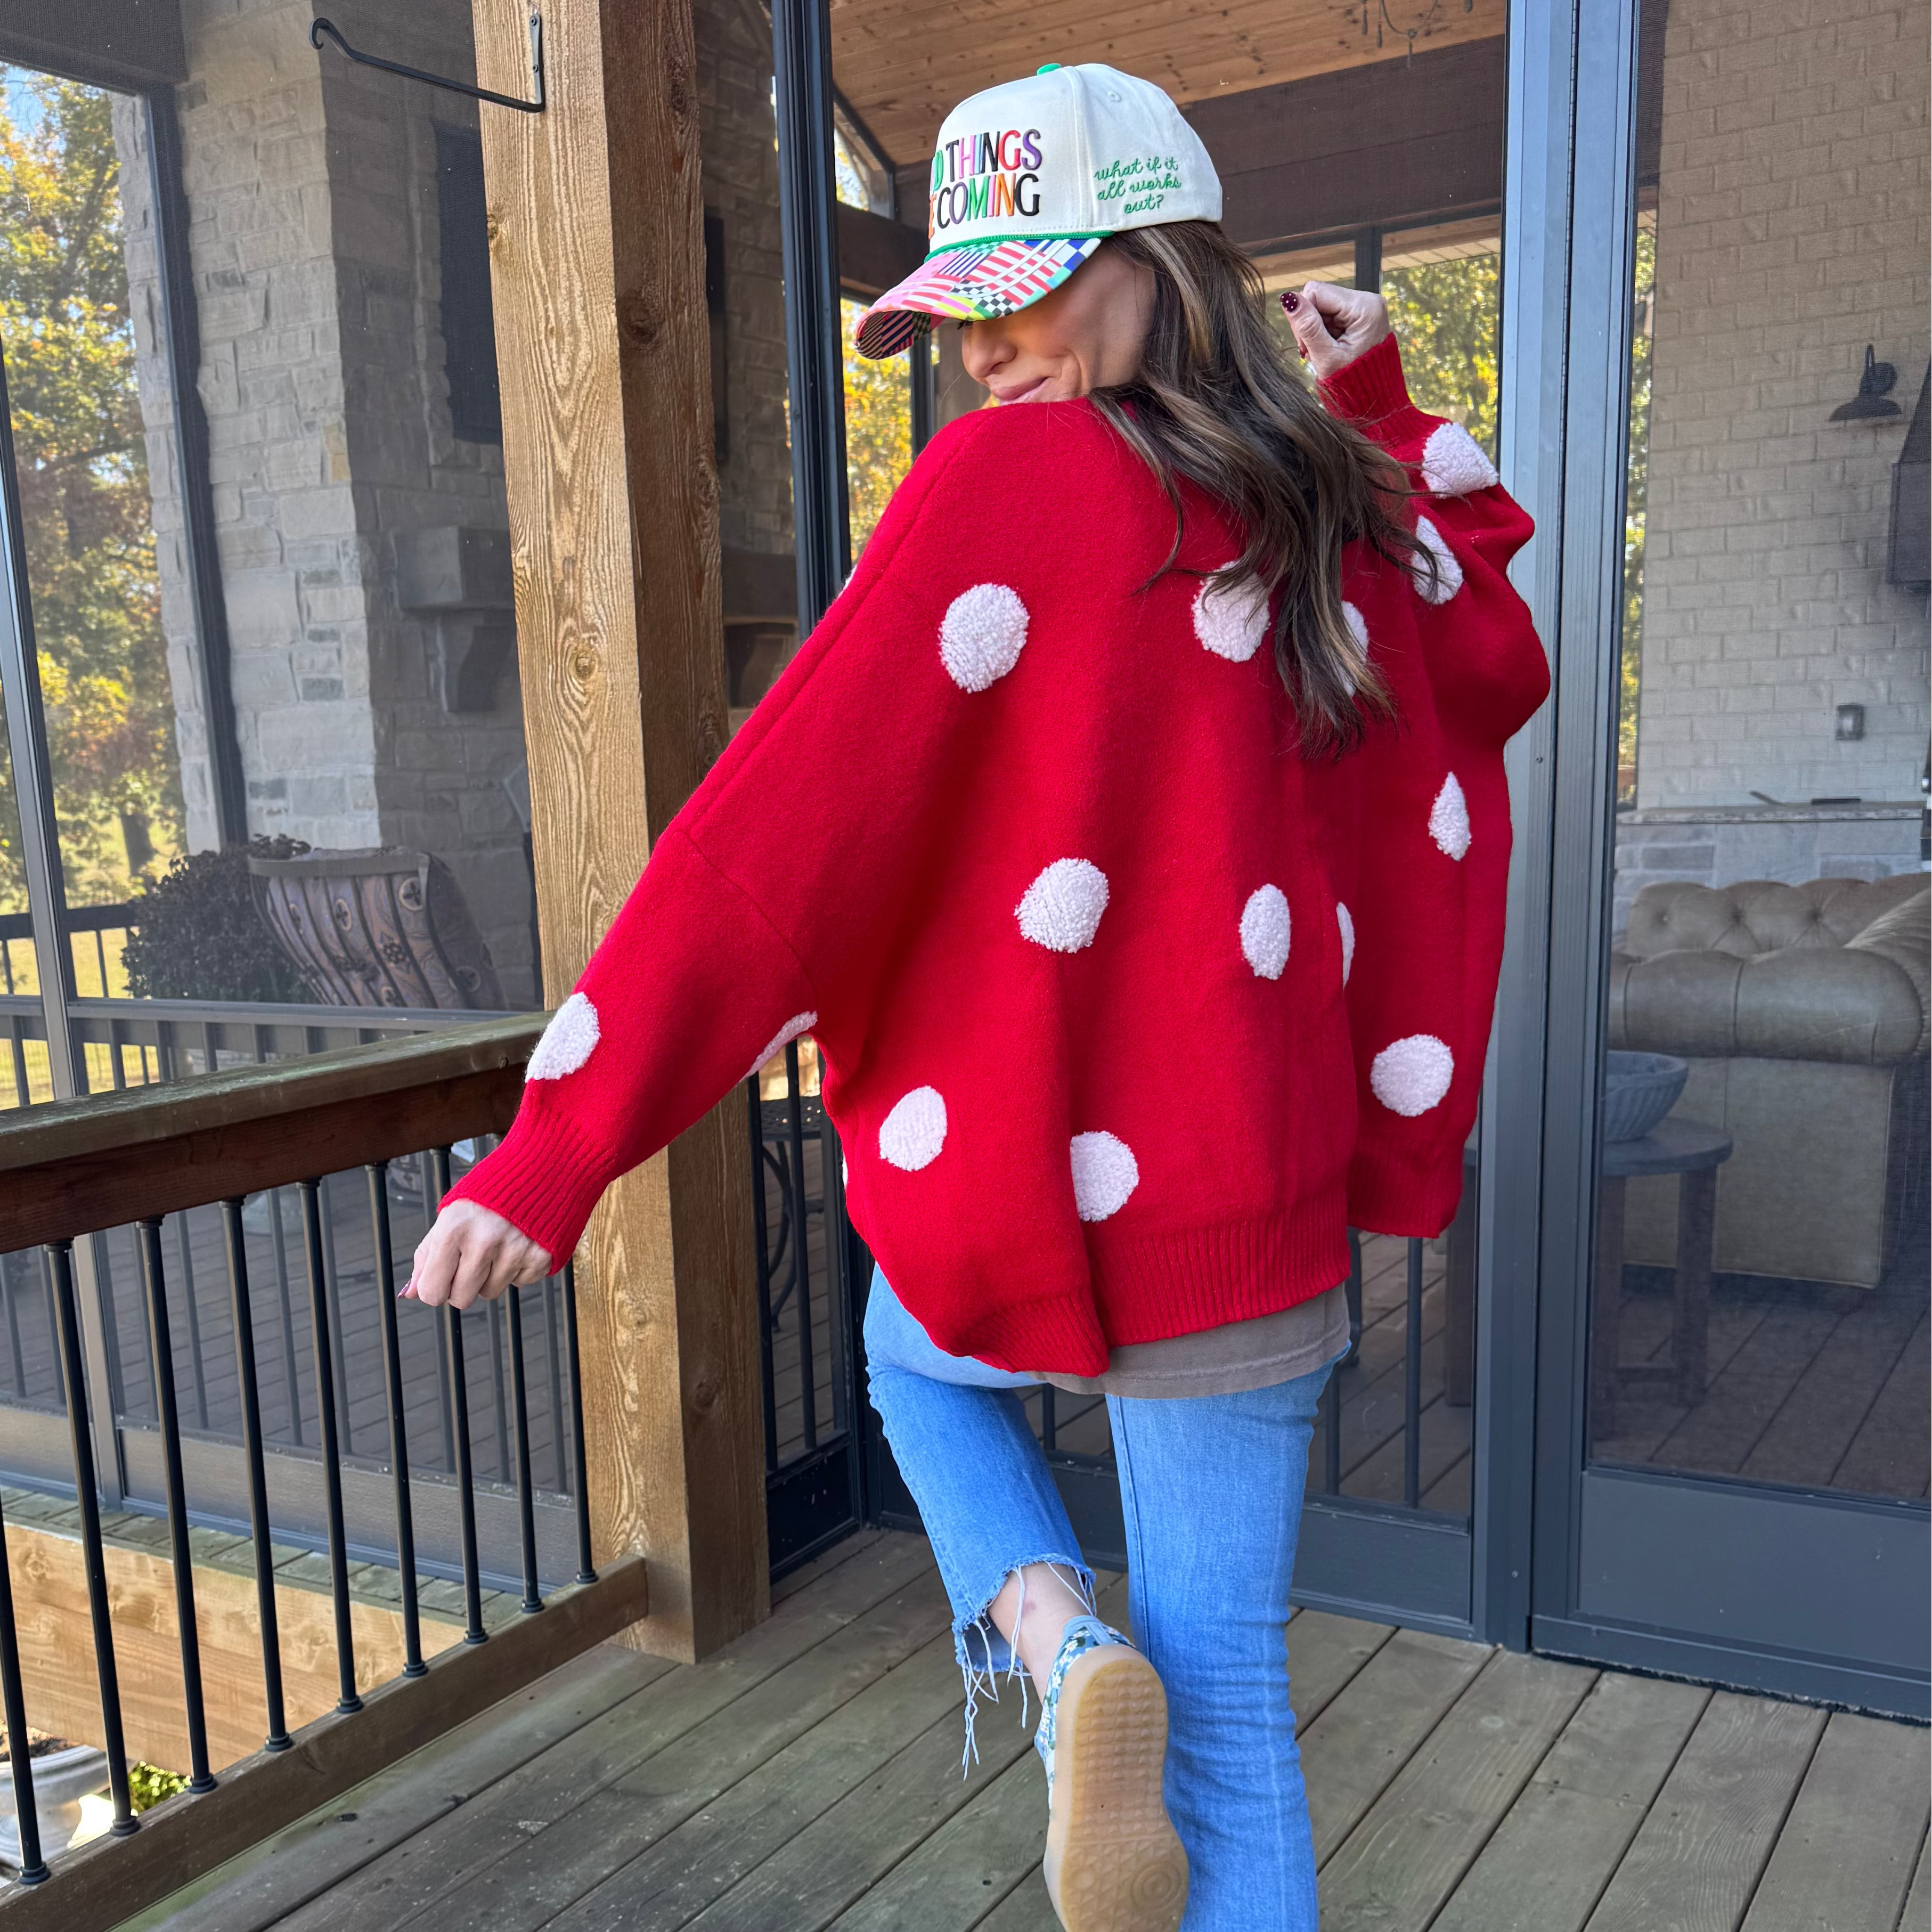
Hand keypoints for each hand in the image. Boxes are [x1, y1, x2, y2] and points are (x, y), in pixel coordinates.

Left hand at [407, 1199, 551, 1310]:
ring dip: (491, 1276)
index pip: (432, 1291)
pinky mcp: (540, 1257)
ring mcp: (515, 1251)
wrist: (537, 1172)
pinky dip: (517, 1269)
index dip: (434, 1289)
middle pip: (461, 1299)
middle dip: (462, 1285)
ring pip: (490, 1293)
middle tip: (472, 1259)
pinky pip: (519, 1284)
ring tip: (498, 1245)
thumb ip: (427, 1256)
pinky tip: (517, 1245)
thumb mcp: (449, 1217)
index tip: (443, 1278)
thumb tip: (410, 1293)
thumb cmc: (487, 1196)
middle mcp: (484, 1241)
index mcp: (453, 1229)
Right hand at [1282, 281, 1389, 381]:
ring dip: (1315, 329)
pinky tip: (1329, 346)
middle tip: (1314, 350)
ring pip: (1322, 306)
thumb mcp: (1326, 357)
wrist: (1373, 398)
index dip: (1303, 316)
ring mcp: (1364, 306)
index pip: (1316, 292)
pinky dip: (1324, 331)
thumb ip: (1307, 327)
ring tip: (1323, 351)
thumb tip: (1288, 299)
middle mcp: (1367, 300)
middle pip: (1319, 297)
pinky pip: (1330, 313)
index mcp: (1364, 307)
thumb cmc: (1353, 383)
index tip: (1306, 344)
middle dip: (1310, 324)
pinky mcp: (1360, 313)